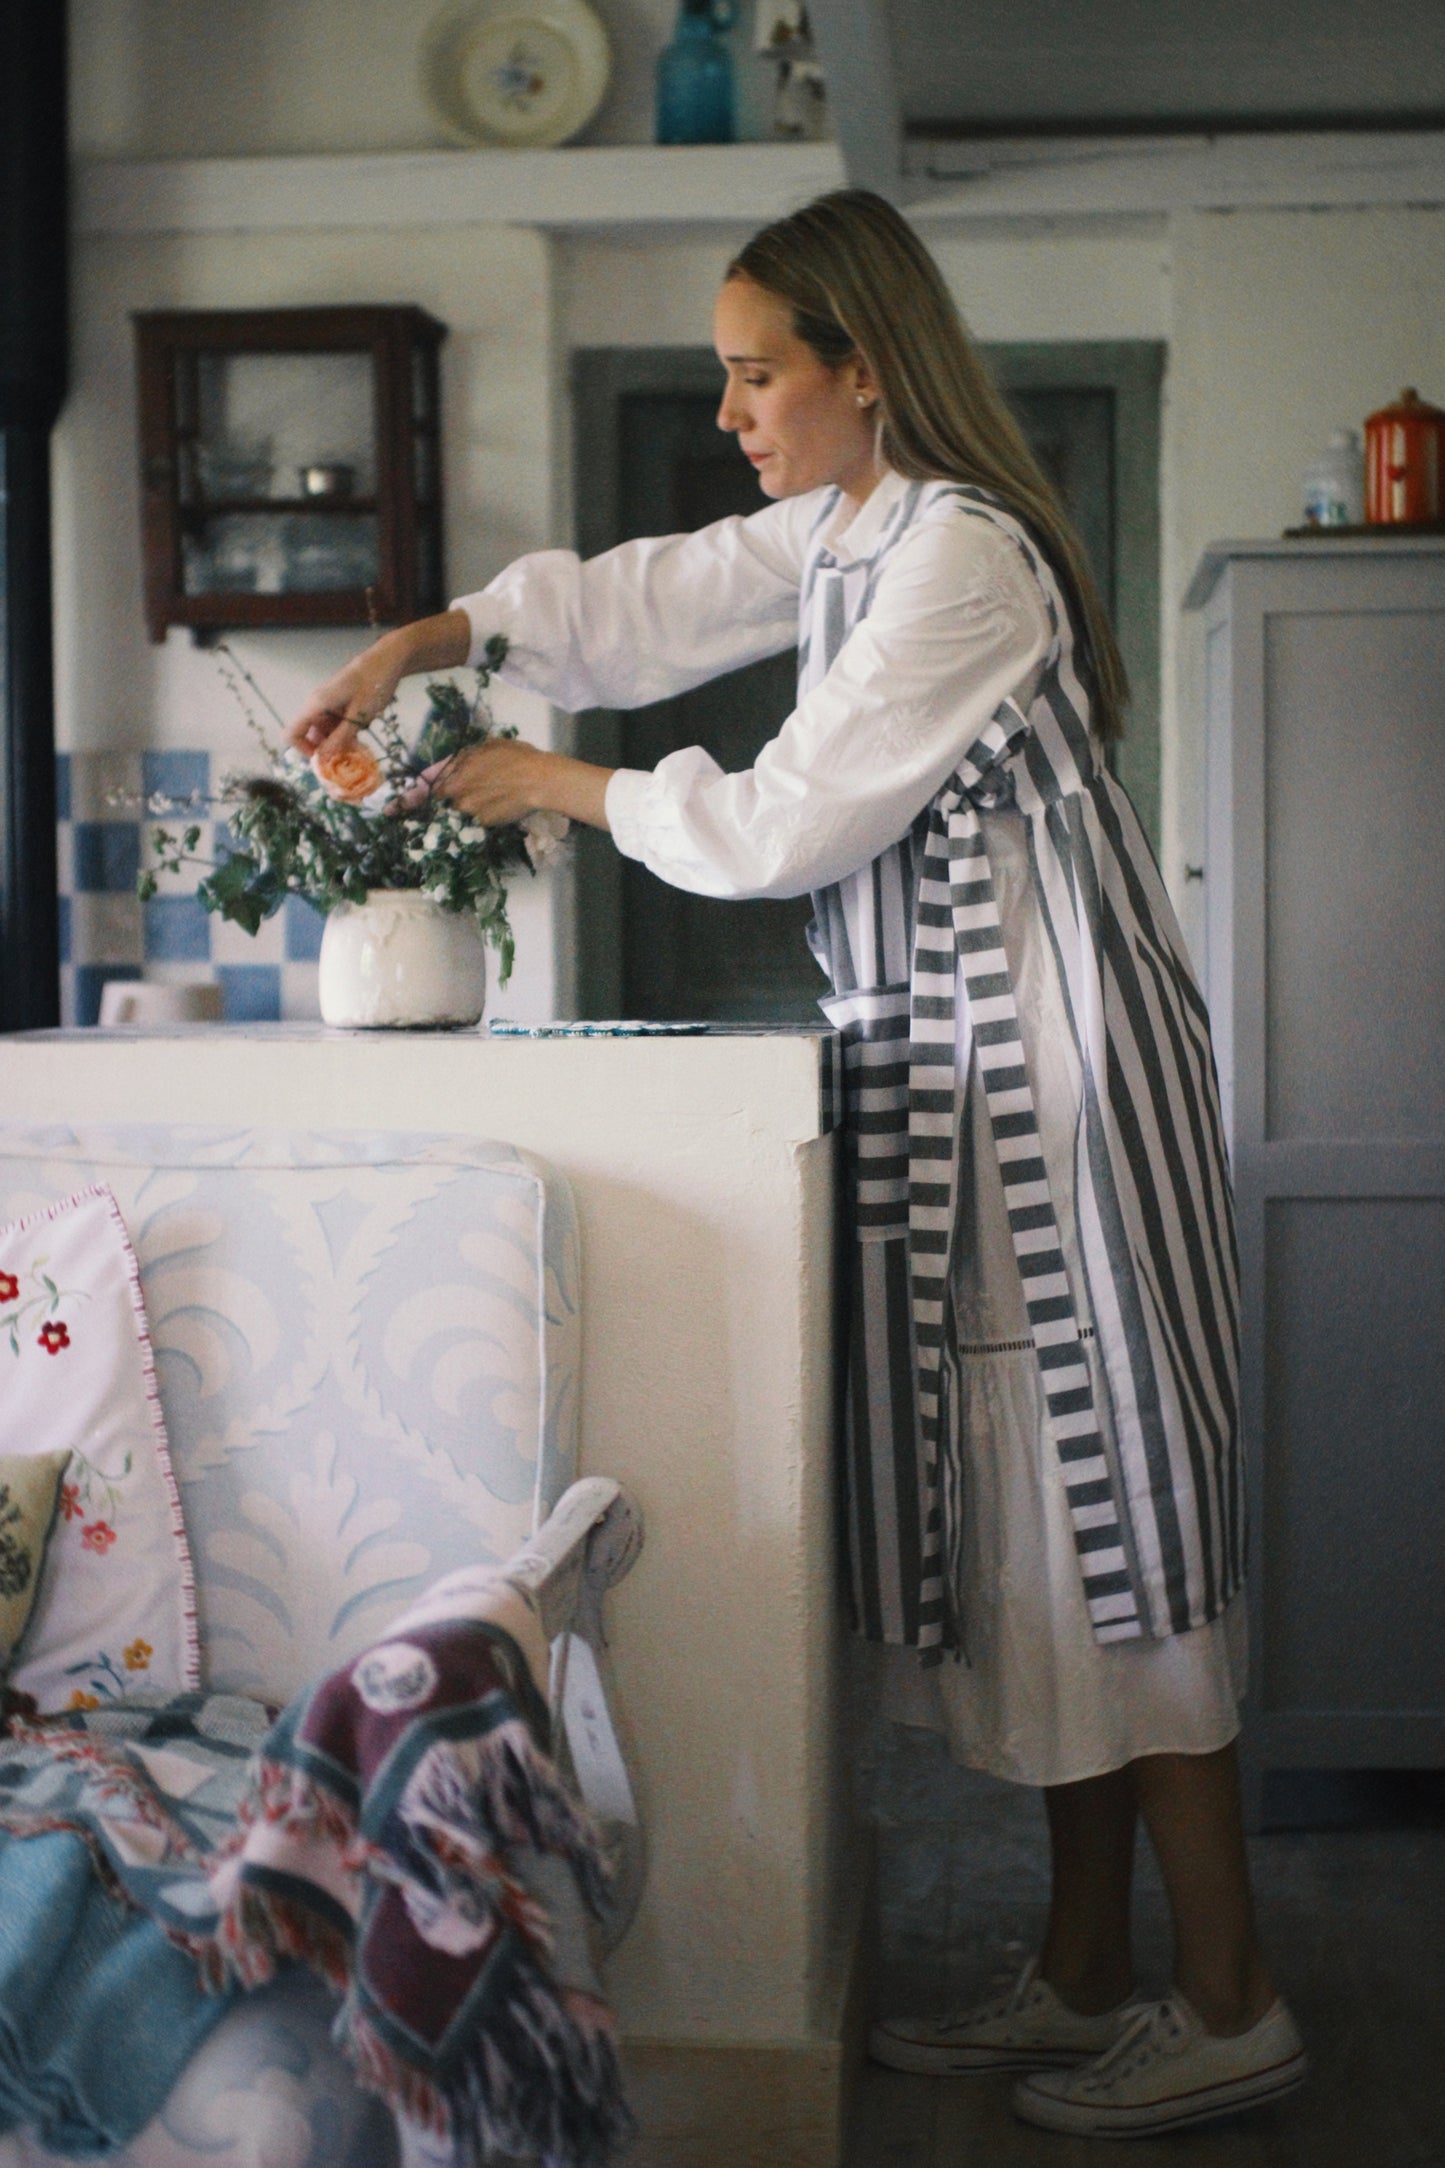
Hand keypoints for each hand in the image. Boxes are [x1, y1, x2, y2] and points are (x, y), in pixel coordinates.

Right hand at [286, 640, 403, 757]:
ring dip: (339, 740)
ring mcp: (327, 703)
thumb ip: (340, 738)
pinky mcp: (338, 703)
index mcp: (316, 704)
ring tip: (360, 740)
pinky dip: (345, 730)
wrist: (388, 659)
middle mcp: (317, 704)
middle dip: (327, 747)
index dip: (304, 750)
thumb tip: (322, 758)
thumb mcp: (359, 715)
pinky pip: (334, 722)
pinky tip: (362, 727)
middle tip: (350, 753)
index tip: (326, 759)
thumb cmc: (374, 683)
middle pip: (309, 734)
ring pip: (324, 730)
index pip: (291, 733)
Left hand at [432, 739, 551, 824]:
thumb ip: (467, 756)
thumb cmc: (516, 757)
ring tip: (491, 798)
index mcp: (457, 776)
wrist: (539, 782)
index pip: (438, 788)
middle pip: (452, 800)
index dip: (445, 786)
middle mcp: (459, 797)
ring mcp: (473, 813)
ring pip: (466, 810)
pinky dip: (487, 813)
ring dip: (473, 806)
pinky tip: (500, 806)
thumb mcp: (489, 746)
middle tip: (476, 790)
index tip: (452, 785)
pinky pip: (481, 818)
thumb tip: (457, 763)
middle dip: (460, 796)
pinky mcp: (487, 823)